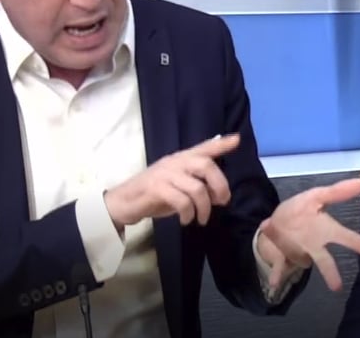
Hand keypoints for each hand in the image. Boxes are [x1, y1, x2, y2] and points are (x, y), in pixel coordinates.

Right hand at [104, 134, 238, 230]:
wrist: (123, 202)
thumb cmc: (153, 195)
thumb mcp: (178, 187)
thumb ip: (197, 185)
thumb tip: (220, 194)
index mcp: (180, 159)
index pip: (204, 148)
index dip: (221, 144)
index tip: (236, 139)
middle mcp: (174, 162)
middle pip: (206, 165)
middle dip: (220, 184)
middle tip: (223, 201)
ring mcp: (164, 174)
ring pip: (196, 187)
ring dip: (204, 207)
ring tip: (202, 218)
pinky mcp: (155, 189)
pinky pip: (181, 200)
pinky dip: (188, 213)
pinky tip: (187, 220)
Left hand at [257, 178, 359, 291]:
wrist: (277, 223)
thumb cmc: (301, 211)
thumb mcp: (317, 196)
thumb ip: (337, 191)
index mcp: (324, 230)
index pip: (343, 236)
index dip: (356, 242)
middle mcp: (314, 245)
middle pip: (324, 259)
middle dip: (330, 272)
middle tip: (338, 286)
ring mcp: (298, 252)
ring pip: (302, 261)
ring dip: (300, 263)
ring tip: (291, 258)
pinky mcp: (281, 257)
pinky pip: (280, 267)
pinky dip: (277, 274)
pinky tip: (274, 281)